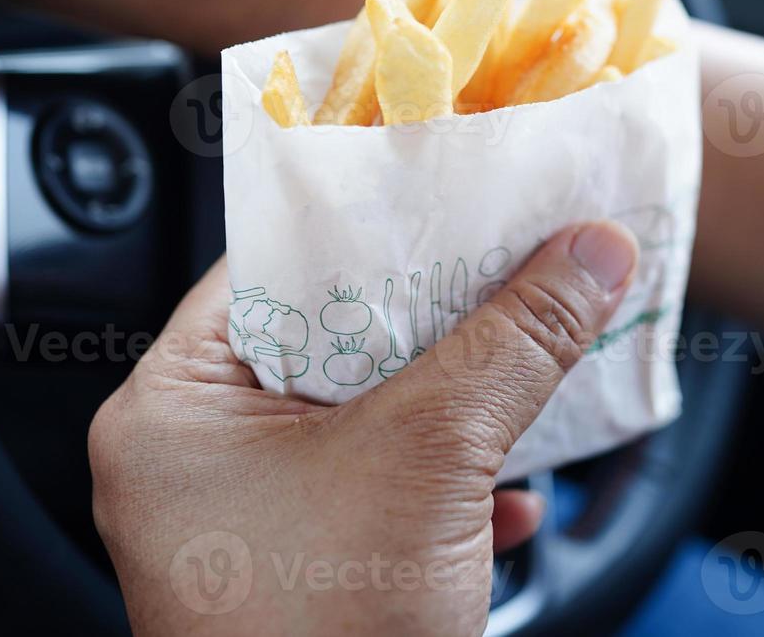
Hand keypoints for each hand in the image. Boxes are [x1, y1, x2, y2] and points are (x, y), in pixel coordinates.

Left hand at [88, 221, 637, 635]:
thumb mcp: (429, 460)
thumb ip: (512, 343)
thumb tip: (589, 253)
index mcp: (174, 411)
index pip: (270, 267)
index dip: (366, 223)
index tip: (446, 190)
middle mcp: (198, 460)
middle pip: (332, 338)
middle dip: (436, 315)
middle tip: (507, 258)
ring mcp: (253, 523)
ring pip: (371, 418)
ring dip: (459, 400)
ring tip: (529, 354)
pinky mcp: (310, 572)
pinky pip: (386, 491)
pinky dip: (453, 484)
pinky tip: (512, 492)